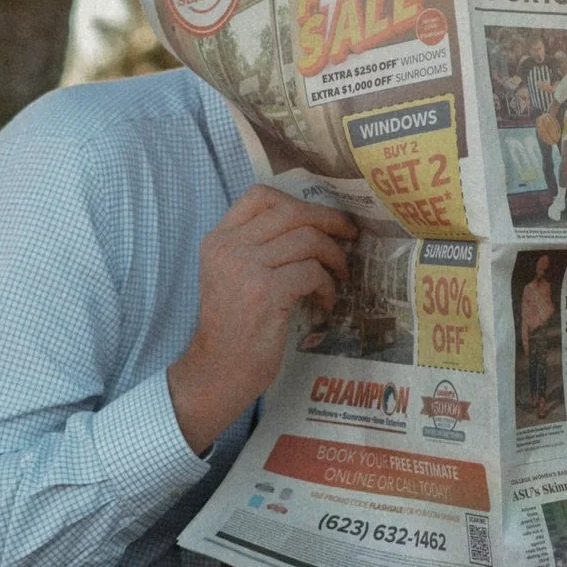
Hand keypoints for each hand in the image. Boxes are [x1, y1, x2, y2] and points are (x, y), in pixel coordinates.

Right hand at [167, 186, 356, 454]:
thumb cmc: (233, 327)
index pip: (260, 196)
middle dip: (329, 222)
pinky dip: (327, 285)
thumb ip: (258, 248)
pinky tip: (325, 302)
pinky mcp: (266, 292)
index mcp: (219, 239)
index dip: (299, 202)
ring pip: (308, 239)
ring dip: (333, 257)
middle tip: (349, 237)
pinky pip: (312, 272)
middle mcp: (229, 247)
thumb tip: (312, 225)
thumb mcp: (233, 276)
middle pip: (292, 212)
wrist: (218, 371)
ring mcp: (246, 268)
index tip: (322, 219)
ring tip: (338, 276)